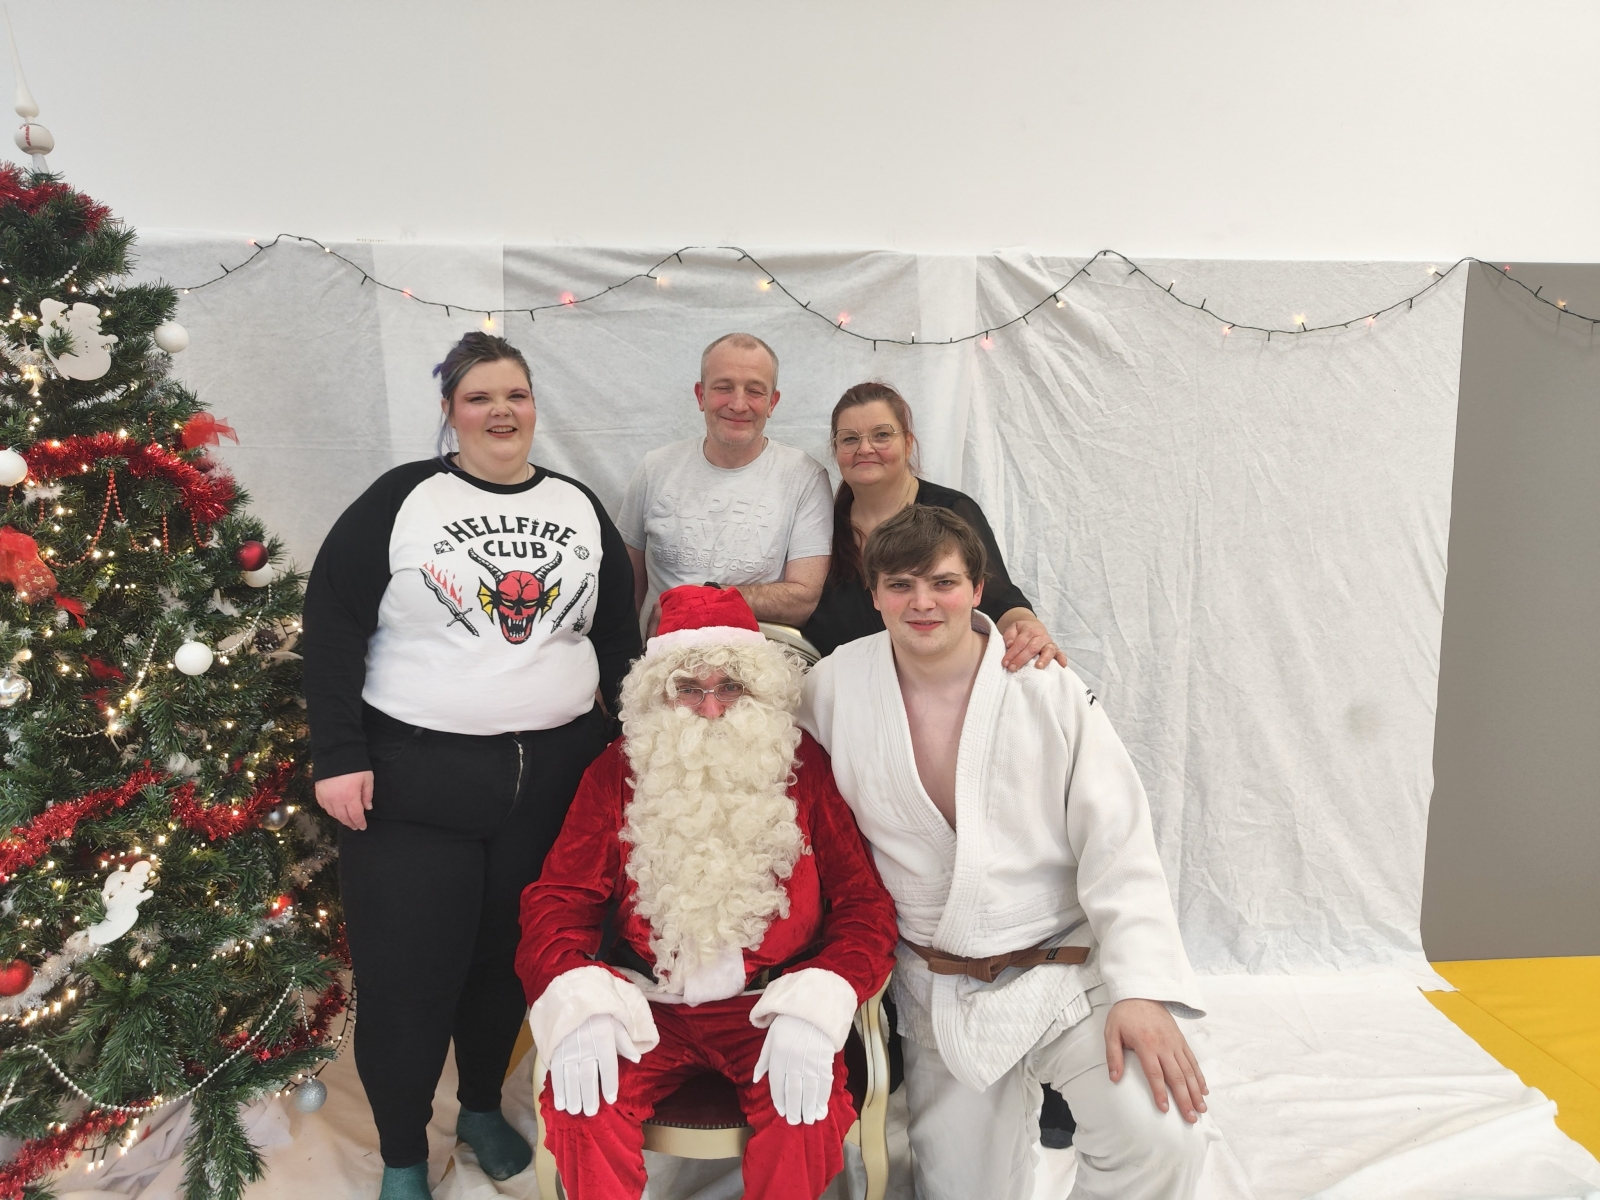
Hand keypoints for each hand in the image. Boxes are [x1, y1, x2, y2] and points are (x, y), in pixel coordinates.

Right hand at [314, 770, 372, 830]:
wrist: (336, 753)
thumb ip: (367, 794)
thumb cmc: (355, 765)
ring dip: (340, 818)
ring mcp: (326, 797)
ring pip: (333, 813)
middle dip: (350, 823)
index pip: (355, 815)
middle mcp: (336, 800)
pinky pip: (324, 806)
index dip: (360, 823)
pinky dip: (330, 811)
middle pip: (343, 817)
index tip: (363, 827)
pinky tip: (334, 811)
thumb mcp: (367, 778)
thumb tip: (368, 808)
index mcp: (350, 797)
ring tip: (346, 820)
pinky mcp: (318, 792)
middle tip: (355, 826)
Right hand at [547, 1013, 642, 1116]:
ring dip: (572, 1096)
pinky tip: (560, 1103)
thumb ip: (626, 1042)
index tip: (611, 1100)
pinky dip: (558, 1089)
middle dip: (589, 1096)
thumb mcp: (617, 1021)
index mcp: (603, 1038)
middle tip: (590, 1113)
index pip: (608, 1066)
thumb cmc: (599, 1011)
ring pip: (570, 1078)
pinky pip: (556, 1073)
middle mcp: (586, 1046)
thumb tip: (637, 1059)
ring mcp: (568, 1049)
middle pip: (588, 1076)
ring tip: (575, 1111)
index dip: (610, 1084)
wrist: (572, 996)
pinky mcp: (556, 1051)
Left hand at [753, 1014, 833, 1124]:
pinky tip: (821, 1107)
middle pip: (794, 1091)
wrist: (814, 1005)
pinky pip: (824, 1083)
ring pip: (810, 1091)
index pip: (777, 1084)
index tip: (782, 1112)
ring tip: (810, 1119)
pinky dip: (823, 1097)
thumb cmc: (789, 1021)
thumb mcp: (771, 1037)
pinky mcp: (825, 1060)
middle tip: (795, 1122)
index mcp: (778, 1055)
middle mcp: (794, 1061)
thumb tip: (755, 1080)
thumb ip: (764, 1060)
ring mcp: (811, 1062)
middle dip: (795, 1109)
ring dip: (809, 1108)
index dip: (779, 1100)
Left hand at [1000, 615, 1068, 671]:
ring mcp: (1049, 643)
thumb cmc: (1021, 630)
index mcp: (1029, 630)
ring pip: (1048, 650)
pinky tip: (1062, 665)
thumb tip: (1010, 644)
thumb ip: (1009, 635)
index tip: (1005, 663)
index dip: (1012, 653)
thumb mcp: (1013, 628)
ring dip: (1044, 659)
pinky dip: (1062, 659)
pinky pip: (1060, 653)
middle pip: (1032, 648)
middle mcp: (1041, 636)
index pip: (1020, 643)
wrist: (1032, 625)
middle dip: (1022, 659)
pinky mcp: (1055, 649)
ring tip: (1038, 666)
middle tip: (1012, 668)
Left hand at [1103, 998, 1207, 1122]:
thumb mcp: (1111, 1032)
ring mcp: (1175, 1043)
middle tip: (1190, 1118)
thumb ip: (1113, 1056)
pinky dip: (1200, 1076)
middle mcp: (1164, 1045)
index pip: (1155, 1073)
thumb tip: (1114, 1078)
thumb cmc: (1124, 1014)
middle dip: (1185, 1099)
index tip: (1165, 1109)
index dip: (1160, 1092)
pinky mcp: (1181, 1040)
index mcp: (1146, 1045)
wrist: (1141, 992)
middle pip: (1177, 1076)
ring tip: (1201, 1109)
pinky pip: (1193, 1060)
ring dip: (1196, 1091)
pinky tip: (1204, 1090)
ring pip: (1189, 1071)